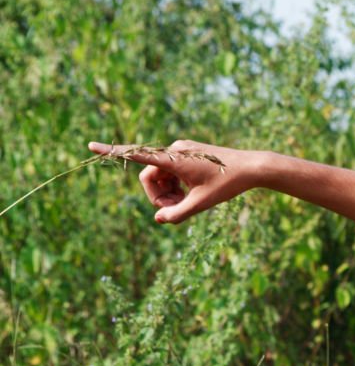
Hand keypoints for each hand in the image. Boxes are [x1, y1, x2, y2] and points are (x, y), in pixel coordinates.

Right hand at [87, 139, 265, 223]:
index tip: (90, 146)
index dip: (112, 153)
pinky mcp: (188, 153)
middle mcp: (174, 150)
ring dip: (167, 193)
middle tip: (175, 212)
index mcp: (174, 159)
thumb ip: (178, 214)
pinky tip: (191, 194)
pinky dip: (175, 185)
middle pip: (149, 177)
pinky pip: (171, 172)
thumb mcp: (202, 203)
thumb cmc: (228, 184)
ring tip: (186, 204)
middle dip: (158, 196)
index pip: (138, 155)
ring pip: (160, 176)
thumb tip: (159, 219)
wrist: (252, 167)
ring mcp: (182, 150)